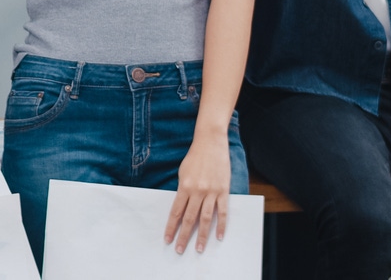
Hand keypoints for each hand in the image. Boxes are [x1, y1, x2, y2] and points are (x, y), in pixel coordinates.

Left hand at [164, 135, 230, 253]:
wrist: (211, 141)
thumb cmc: (195, 156)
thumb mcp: (183, 172)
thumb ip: (182, 189)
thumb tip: (181, 207)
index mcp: (185, 186)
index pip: (176, 212)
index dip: (171, 227)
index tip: (167, 240)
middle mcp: (197, 190)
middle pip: (189, 218)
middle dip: (183, 236)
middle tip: (179, 250)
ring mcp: (211, 191)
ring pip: (205, 218)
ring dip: (201, 235)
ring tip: (199, 249)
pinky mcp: (223, 190)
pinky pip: (223, 211)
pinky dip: (221, 225)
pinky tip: (219, 236)